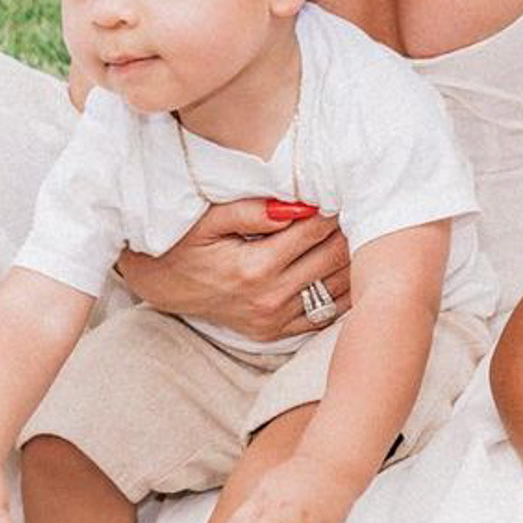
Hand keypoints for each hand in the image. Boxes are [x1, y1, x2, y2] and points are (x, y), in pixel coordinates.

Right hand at [118, 199, 352, 343]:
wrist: (163, 285)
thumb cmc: (186, 243)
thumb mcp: (209, 219)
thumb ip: (251, 210)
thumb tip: (299, 205)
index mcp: (254, 267)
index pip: (314, 229)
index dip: (333, 206)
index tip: (342, 189)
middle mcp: (269, 298)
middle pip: (333, 256)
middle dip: (350, 228)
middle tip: (358, 206)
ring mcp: (275, 319)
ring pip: (338, 286)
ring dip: (354, 258)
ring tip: (360, 232)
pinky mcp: (277, 332)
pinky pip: (326, 314)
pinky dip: (344, 291)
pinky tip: (349, 268)